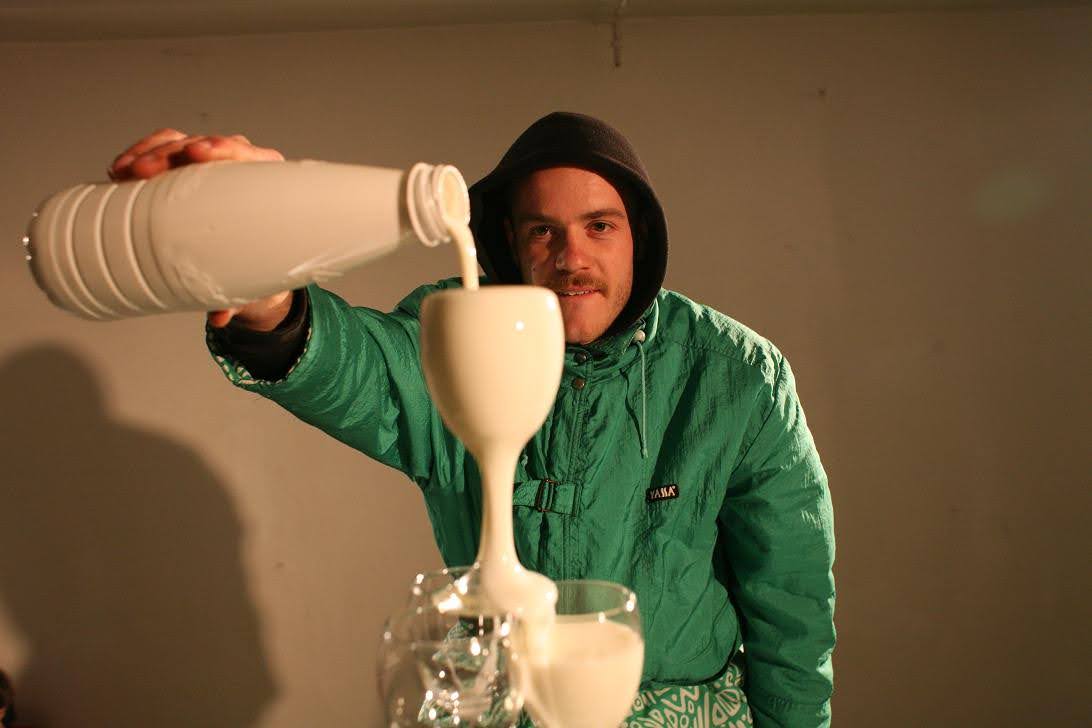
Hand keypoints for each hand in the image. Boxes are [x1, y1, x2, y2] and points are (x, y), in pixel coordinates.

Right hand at [108, 129, 291, 329]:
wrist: (256, 265)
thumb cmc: (263, 264)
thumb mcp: (256, 280)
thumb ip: (239, 296)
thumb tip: (219, 317)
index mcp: (268, 184)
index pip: (247, 155)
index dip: (223, 149)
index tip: (200, 154)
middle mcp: (241, 167)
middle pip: (206, 146)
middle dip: (172, 152)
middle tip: (143, 170)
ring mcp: (213, 166)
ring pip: (180, 144)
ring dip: (149, 153)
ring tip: (123, 171)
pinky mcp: (188, 171)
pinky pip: (164, 153)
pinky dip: (141, 158)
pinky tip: (119, 170)